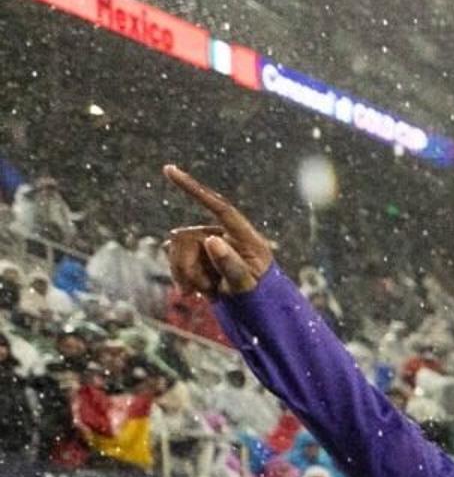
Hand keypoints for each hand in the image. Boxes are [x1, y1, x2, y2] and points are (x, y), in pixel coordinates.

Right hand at [160, 166, 274, 295]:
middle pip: (186, 237)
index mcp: (245, 237)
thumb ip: (232, 265)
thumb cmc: (260, 297)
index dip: (193, 188)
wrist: (257, 307)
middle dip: (186, 267)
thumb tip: (211, 239)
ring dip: (185, 275)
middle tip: (202, 292)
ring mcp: (209, 243)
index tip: (169, 169)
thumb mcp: (248, 286)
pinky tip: (194, 292)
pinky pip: (175, 259)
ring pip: (176, 249)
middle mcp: (224, 235)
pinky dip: (181, 277)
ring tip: (206, 293)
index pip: (219, 207)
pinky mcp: (198, 253)